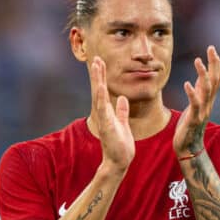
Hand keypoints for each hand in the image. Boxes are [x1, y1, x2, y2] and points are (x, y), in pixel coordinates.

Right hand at [91, 57, 134, 171]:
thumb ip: (122, 111)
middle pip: (99, 89)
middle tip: (96, 58)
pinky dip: (102, 98)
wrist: (119, 161)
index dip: (102, 76)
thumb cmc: (121, 145)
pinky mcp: (106, 126)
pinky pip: (103, 110)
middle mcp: (103, 113)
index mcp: (108, 111)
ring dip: (98, 80)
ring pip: (99, 95)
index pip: (103, 90)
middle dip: (98, 73)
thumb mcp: (124, 124)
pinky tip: (101, 87)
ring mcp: (104, 118)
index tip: (100, 61)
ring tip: (96, 66)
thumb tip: (122, 99)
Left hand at [173, 46, 219, 156]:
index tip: (212, 49)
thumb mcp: (194, 106)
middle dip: (214, 64)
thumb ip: (198, 92)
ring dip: (203, 75)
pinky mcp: (194, 119)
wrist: (188, 147)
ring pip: (207, 90)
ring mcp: (202, 111)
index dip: (215, 64)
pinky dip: (192, 93)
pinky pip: (195, 104)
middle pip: (215, 80)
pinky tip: (186, 83)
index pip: (215, 78)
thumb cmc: (189, 126)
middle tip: (211, 49)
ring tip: (197, 61)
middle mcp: (208, 104)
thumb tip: (198, 77)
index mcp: (208, 100)